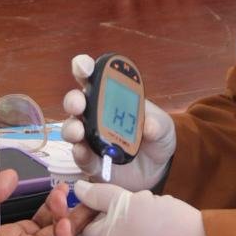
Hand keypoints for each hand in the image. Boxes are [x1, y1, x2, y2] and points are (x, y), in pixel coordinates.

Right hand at [60, 54, 175, 191]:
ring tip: (78, 131)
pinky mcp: (91, 161)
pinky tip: (82, 151)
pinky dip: (79, 153)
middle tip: (78, 104)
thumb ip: (159, 124)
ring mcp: (90, 138)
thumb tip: (149, 126)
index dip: (85, 67)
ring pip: (71, 128)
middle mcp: (94, 114)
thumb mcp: (164, 127)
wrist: (157, 168)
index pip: (93, 77)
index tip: (84, 66)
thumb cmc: (156, 137)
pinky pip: (80, 156)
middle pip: (76, 102)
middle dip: (73, 100)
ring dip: (71, 128)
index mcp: (110, 96)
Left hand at [73, 180, 216, 235]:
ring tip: (160, 222)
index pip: (91, 227)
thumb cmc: (164, 221)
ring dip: (138, 234)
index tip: (124, 202)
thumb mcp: (128, 200)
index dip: (105, 211)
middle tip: (145, 208)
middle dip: (123, 222)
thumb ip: (100, 195)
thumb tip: (77, 189)